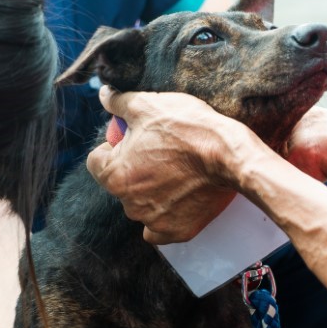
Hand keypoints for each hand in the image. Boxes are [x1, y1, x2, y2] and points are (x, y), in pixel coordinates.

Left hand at [87, 87, 257, 243]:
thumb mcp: (148, 104)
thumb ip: (119, 102)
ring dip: (150, 191)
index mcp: (114, 175)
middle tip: (160, 152)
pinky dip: (166, 215)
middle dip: (133, 168)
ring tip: (176, 172)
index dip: (112, 146)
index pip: (97, 161)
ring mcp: (153, 220)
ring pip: (140, 204)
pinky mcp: (177, 231)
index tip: (134, 139)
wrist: (229, 157)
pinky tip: (179, 198)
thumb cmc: (186, 129)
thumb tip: (104, 96)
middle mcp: (128, 203)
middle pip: (120, 183)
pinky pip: (160, 227)